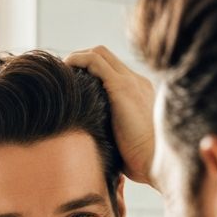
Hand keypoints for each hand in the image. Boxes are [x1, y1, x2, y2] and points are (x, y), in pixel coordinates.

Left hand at [66, 46, 156, 187]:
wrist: (156, 163)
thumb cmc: (141, 162)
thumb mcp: (124, 142)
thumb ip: (111, 131)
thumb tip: (91, 140)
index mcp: (140, 93)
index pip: (113, 70)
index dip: (90, 71)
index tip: (72, 84)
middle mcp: (137, 82)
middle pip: (106, 57)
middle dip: (81, 61)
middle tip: (62, 76)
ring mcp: (131, 82)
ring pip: (99, 53)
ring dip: (76, 59)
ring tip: (60, 73)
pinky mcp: (121, 87)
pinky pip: (94, 61)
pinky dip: (77, 61)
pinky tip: (63, 71)